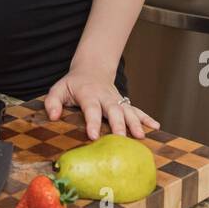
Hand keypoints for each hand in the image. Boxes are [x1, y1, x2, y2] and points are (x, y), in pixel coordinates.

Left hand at [44, 69, 159, 139]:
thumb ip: (53, 101)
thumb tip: (52, 116)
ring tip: (140, 136)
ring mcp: (116, 100)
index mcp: (88, 94)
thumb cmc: (73, 84)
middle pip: (113, 110)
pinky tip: (155, 126)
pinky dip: (146, 118)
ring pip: (127, 111)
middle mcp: (105, 97)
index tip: (93, 135)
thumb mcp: (58, 89)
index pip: (91, 108)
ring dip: (135, 123)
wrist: (91, 69)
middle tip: (121, 139)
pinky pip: (136, 110)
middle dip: (118, 124)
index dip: (92, 122)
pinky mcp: (123, 103)